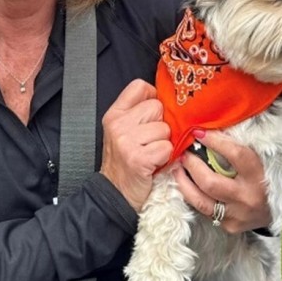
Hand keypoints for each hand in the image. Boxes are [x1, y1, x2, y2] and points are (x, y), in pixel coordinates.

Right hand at [100, 79, 172, 211]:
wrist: (115, 193)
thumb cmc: (125, 161)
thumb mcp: (123, 131)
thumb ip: (138, 112)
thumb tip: (164, 98)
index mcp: (114, 114)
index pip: (140, 86)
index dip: (153, 97)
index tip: (151, 114)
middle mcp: (118, 124)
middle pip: (157, 107)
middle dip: (160, 125)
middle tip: (149, 141)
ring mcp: (127, 141)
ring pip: (165, 129)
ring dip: (163, 143)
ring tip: (150, 153)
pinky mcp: (138, 158)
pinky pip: (166, 147)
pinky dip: (164, 158)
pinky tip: (153, 163)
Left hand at [173, 130, 270, 232]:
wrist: (279, 211)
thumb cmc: (265, 179)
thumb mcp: (258, 160)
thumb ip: (236, 148)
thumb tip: (209, 132)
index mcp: (258, 176)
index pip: (235, 155)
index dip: (215, 142)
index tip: (199, 132)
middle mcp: (247, 198)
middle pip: (210, 182)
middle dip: (192, 166)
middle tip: (183, 154)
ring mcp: (237, 215)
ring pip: (201, 201)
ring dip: (184, 182)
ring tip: (177, 168)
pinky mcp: (229, 226)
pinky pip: (204, 211)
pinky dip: (192, 196)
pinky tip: (186, 185)